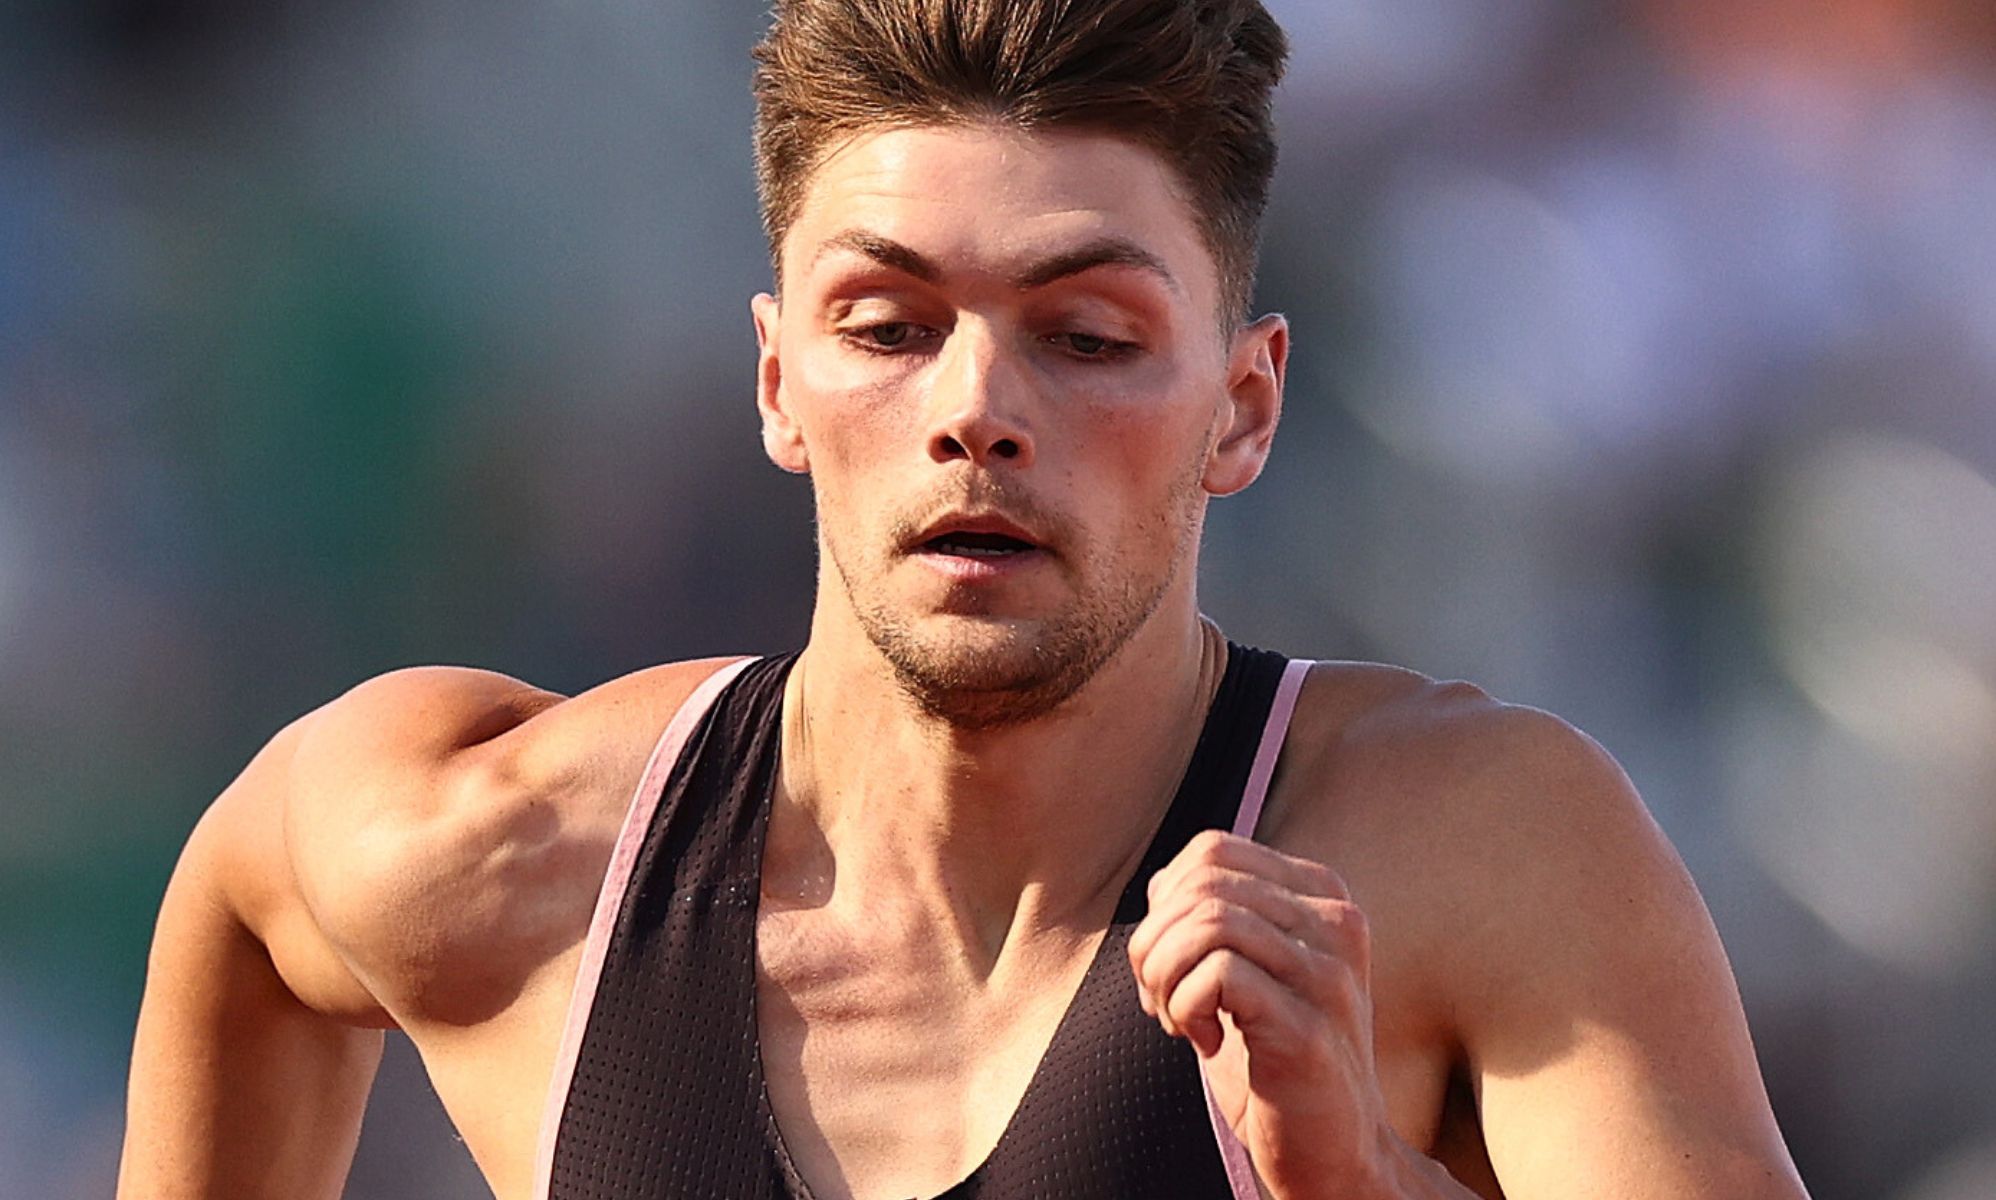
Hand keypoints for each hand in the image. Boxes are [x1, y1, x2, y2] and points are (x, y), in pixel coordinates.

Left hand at [1128, 830, 1396, 1197]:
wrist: (1332, 1151)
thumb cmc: (1275, 1062)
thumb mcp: (1245, 973)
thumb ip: (1214, 920)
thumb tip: (1164, 882)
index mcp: (1322, 898)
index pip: (1214, 851)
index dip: (1167, 903)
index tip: (1171, 963)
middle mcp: (1336, 923)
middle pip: (1203, 884)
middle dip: (1155, 942)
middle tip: (1159, 998)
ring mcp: (1328, 974)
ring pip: (1207, 921)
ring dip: (1164, 975)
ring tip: (1177, 1020)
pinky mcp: (1309, 1027)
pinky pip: (1217, 974)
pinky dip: (1185, 1007)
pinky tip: (1207, 1043)